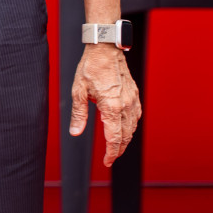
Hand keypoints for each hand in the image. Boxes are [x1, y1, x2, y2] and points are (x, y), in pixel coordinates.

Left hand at [69, 43, 140, 165]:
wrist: (106, 50)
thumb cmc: (90, 68)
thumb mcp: (78, 91)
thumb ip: (79, 114)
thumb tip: (75, 133)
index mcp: (111, 107)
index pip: (114, 138)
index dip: (111, 153)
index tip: (107, 162)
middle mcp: (125, 106)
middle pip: (125, 136)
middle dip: (118, 150)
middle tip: (110, 158)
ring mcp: (133, 100)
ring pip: (133, 128)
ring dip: (125, 139)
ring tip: (116, 147)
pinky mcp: (135, 95)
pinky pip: (136, 117)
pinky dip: (131, 127)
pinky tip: (124, 129)